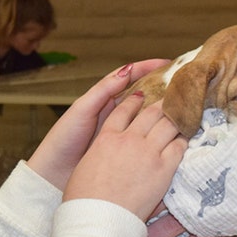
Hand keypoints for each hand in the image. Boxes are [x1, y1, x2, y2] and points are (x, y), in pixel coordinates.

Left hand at [28, 59, 170, 189]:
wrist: (54, 173)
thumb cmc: (65, 139)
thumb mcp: (82, 110)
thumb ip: (103, 92)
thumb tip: (127, 70)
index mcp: (103, 99)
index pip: (129, 77)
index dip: (147, 68)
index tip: (166, 63)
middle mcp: (113, 112)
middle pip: (141, 93)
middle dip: (160, 86)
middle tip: (180, 82)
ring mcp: (119, 130)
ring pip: (145, 114)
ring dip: (161, 108)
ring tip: (181, 103)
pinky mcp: (122, 148)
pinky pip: (143, 134)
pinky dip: (155, 130)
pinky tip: (170, 130)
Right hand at [62, 96, 185, 219]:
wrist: (97, 221)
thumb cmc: (85, 201)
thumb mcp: (85, 167)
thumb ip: (100, 152)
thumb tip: (106, 152)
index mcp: (106, 138)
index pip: (124, 110)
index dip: (134, 101)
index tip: (142, 97)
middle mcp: (128, 140)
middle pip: (150, 112)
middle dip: (162, 103)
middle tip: (171, 100)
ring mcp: (147, 152)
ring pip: (168, 124)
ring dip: (177, 117)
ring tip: (184, 114)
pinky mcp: (163, 169)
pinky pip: (179, 147)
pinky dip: (183, 140)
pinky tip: (186, 139)